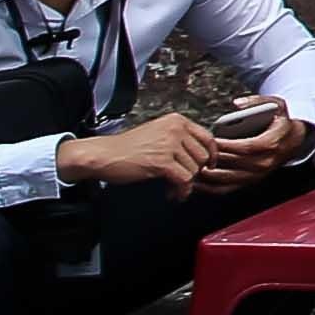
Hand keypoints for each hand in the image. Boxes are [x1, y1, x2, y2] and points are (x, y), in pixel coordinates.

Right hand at [60, 115, 228, 196]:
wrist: (103, 155)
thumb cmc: (126, 148)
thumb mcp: (157, 133)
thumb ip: (179, 139)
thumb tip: (201, 155)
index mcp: (176, 120)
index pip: (207, 137)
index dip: (211, 154)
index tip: (209, 165)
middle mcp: (175, 129)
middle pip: (202, 155)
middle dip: (195, 172)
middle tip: (184, 181)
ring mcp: (169, 145)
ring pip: (194, 169)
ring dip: (186, 184)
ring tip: (174, 188)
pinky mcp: (162, 161)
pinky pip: (184, 179)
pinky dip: (181, 190)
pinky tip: (173, 194)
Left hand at [193, 107, 314, 191]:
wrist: (294, 140)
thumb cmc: (280, 121)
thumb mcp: (276, 104)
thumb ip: (257, 101)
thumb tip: (237, 104)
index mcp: (271, 143)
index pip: (247, 147)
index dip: (227, 145)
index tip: (211, 140)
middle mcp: (265, 162)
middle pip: (234, 163)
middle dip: (214, 159)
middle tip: (194, 153)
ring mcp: (257, 174)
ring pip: (228, 179)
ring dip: (208, 175)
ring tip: (192, 167)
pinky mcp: (250, 182)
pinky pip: (227, 189)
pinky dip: (210, 187)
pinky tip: (197, 180)